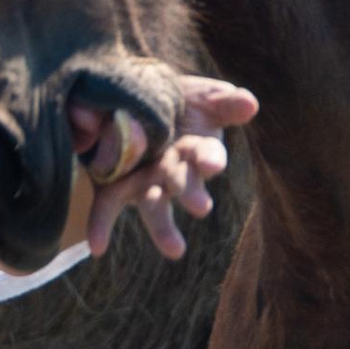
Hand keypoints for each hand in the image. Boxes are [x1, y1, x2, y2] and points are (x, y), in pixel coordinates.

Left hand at [68, 74, 257, 261]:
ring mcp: (147, 182)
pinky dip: (101, 226)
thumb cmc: (180, 104)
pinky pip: (108, 207)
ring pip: (155, 205)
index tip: (213, 165)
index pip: (207, 156)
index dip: (210, 159)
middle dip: (191, 193)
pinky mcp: (116, 186)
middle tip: (201, 207)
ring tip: (176, 251)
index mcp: (196, 150)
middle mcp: (174, 171)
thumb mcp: (203, 97)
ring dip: (164, 228)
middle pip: (183, 184)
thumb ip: (225, 102)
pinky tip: (97, 247)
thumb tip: (251, 104)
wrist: (136, 101)